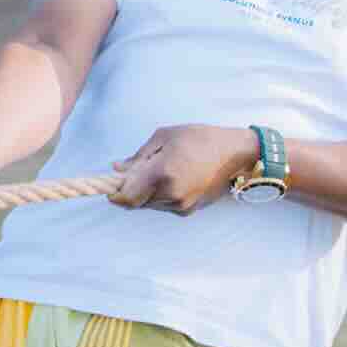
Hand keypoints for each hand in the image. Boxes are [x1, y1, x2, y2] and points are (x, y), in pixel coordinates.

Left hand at [110, 125, 257, 214]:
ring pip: (149, 204)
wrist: (235, 154)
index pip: (126, 197)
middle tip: (134, 172)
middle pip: (136, 201)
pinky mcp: (188, 210)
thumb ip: (139, 156)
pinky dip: (161, 194)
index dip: (114, 194)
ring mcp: (180, 205)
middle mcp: (170, 194)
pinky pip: (164, 205)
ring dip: (146, 191)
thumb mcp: (165, 137)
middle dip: (130, 189)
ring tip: (161, 170)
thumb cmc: (200, 138)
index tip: (111, 186)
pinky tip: (174, 177)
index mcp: (162, 173)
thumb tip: (117, 168)